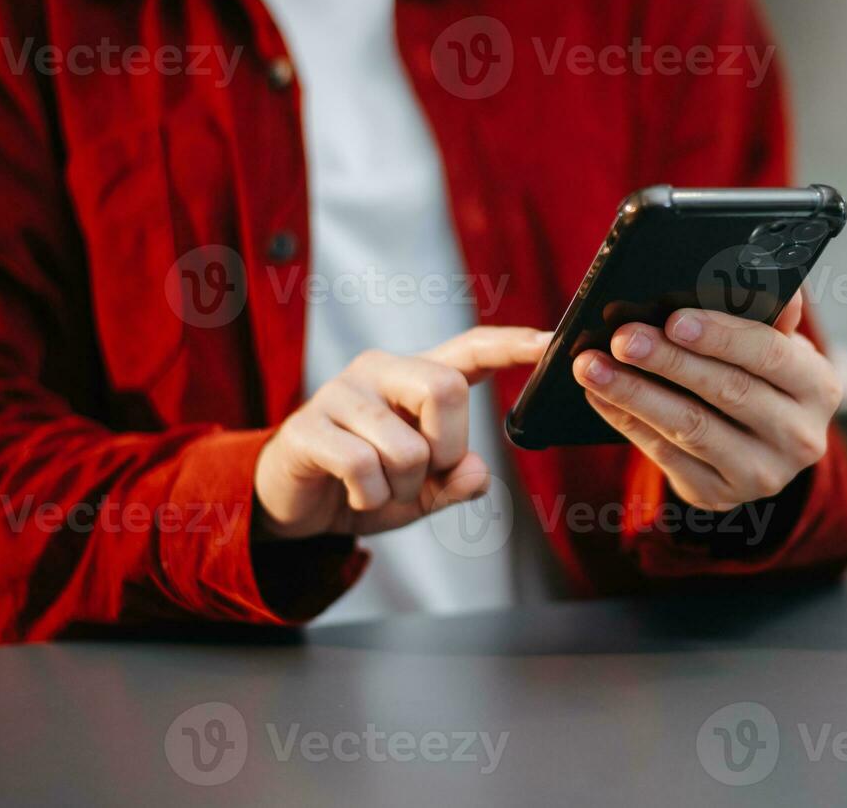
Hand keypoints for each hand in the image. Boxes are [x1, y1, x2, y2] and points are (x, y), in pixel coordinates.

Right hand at [254, 326, 550, 539]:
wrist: (294, 505)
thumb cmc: (365, 484)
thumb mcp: (424, 491)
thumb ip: (457, 482)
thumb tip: (477, 474)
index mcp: (416, 377)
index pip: (472, 348)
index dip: (512, 345)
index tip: (551, 341)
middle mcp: (381, 371)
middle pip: (447, 390)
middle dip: (447, 448)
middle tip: (424, 473)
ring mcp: (341, 393)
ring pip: (407, 445)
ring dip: (404, 488)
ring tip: (381, 488)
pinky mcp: (308, 426)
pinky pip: (363, 467)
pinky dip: (370, 497)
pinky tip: (355, 495)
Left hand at [573, 291, 840, 510]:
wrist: (760, 446)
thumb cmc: (762, 377)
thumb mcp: (778, 346)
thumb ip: (770, 314)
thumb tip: (772, 279)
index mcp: (818, 388)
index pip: (771, 355)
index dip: (721, 336)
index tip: (674, 318)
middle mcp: (799, 437)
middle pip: (727, 392)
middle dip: (669, 362)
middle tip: (622, 338)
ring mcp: (761, 474)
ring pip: (691, 429)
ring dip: (635, 393)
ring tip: (592, 367)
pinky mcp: (719, 496)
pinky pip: (666, 457)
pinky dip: (628, 422)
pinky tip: (599, 397)